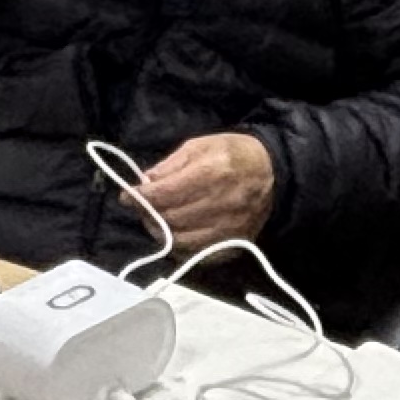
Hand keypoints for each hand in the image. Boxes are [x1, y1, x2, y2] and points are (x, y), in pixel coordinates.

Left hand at [132, 132, 277, 248]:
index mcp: (212, 172)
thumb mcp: (200, 146)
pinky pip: (198, 254)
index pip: (166, 193)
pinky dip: (180, 247)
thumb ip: (170, 165)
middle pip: (171, 218)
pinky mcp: (234, 244)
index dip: (141, 197)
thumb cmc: (232, 154)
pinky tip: (175, 234)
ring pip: (181, 240)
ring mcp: (229, 228)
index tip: (127, 196)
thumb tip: (145, 183)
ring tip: (155, 221)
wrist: (272, 173)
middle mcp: (221, 203)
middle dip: (148, 214)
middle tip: (141, 208)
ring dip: (161, 232)